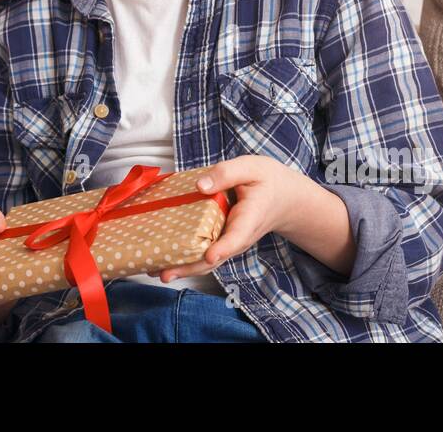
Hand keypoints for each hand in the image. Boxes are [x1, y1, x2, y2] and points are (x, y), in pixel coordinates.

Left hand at [157, 156, 314, 281]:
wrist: (284, 199)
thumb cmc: (267, 181)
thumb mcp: (251, 168)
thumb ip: (226, 173)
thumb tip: (199, 185)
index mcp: (250, 218)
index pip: (237, 237)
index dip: (223, 248)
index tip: (210, 256)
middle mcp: (239, 236)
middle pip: (216, 257)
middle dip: (191, 268)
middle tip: (166, 274)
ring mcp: (230, 241)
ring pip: (208, 261)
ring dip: (184, 268)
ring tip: (158, 272)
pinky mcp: (223, 240)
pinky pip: (205, 253)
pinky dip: (187, 259)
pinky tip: (165, 260)